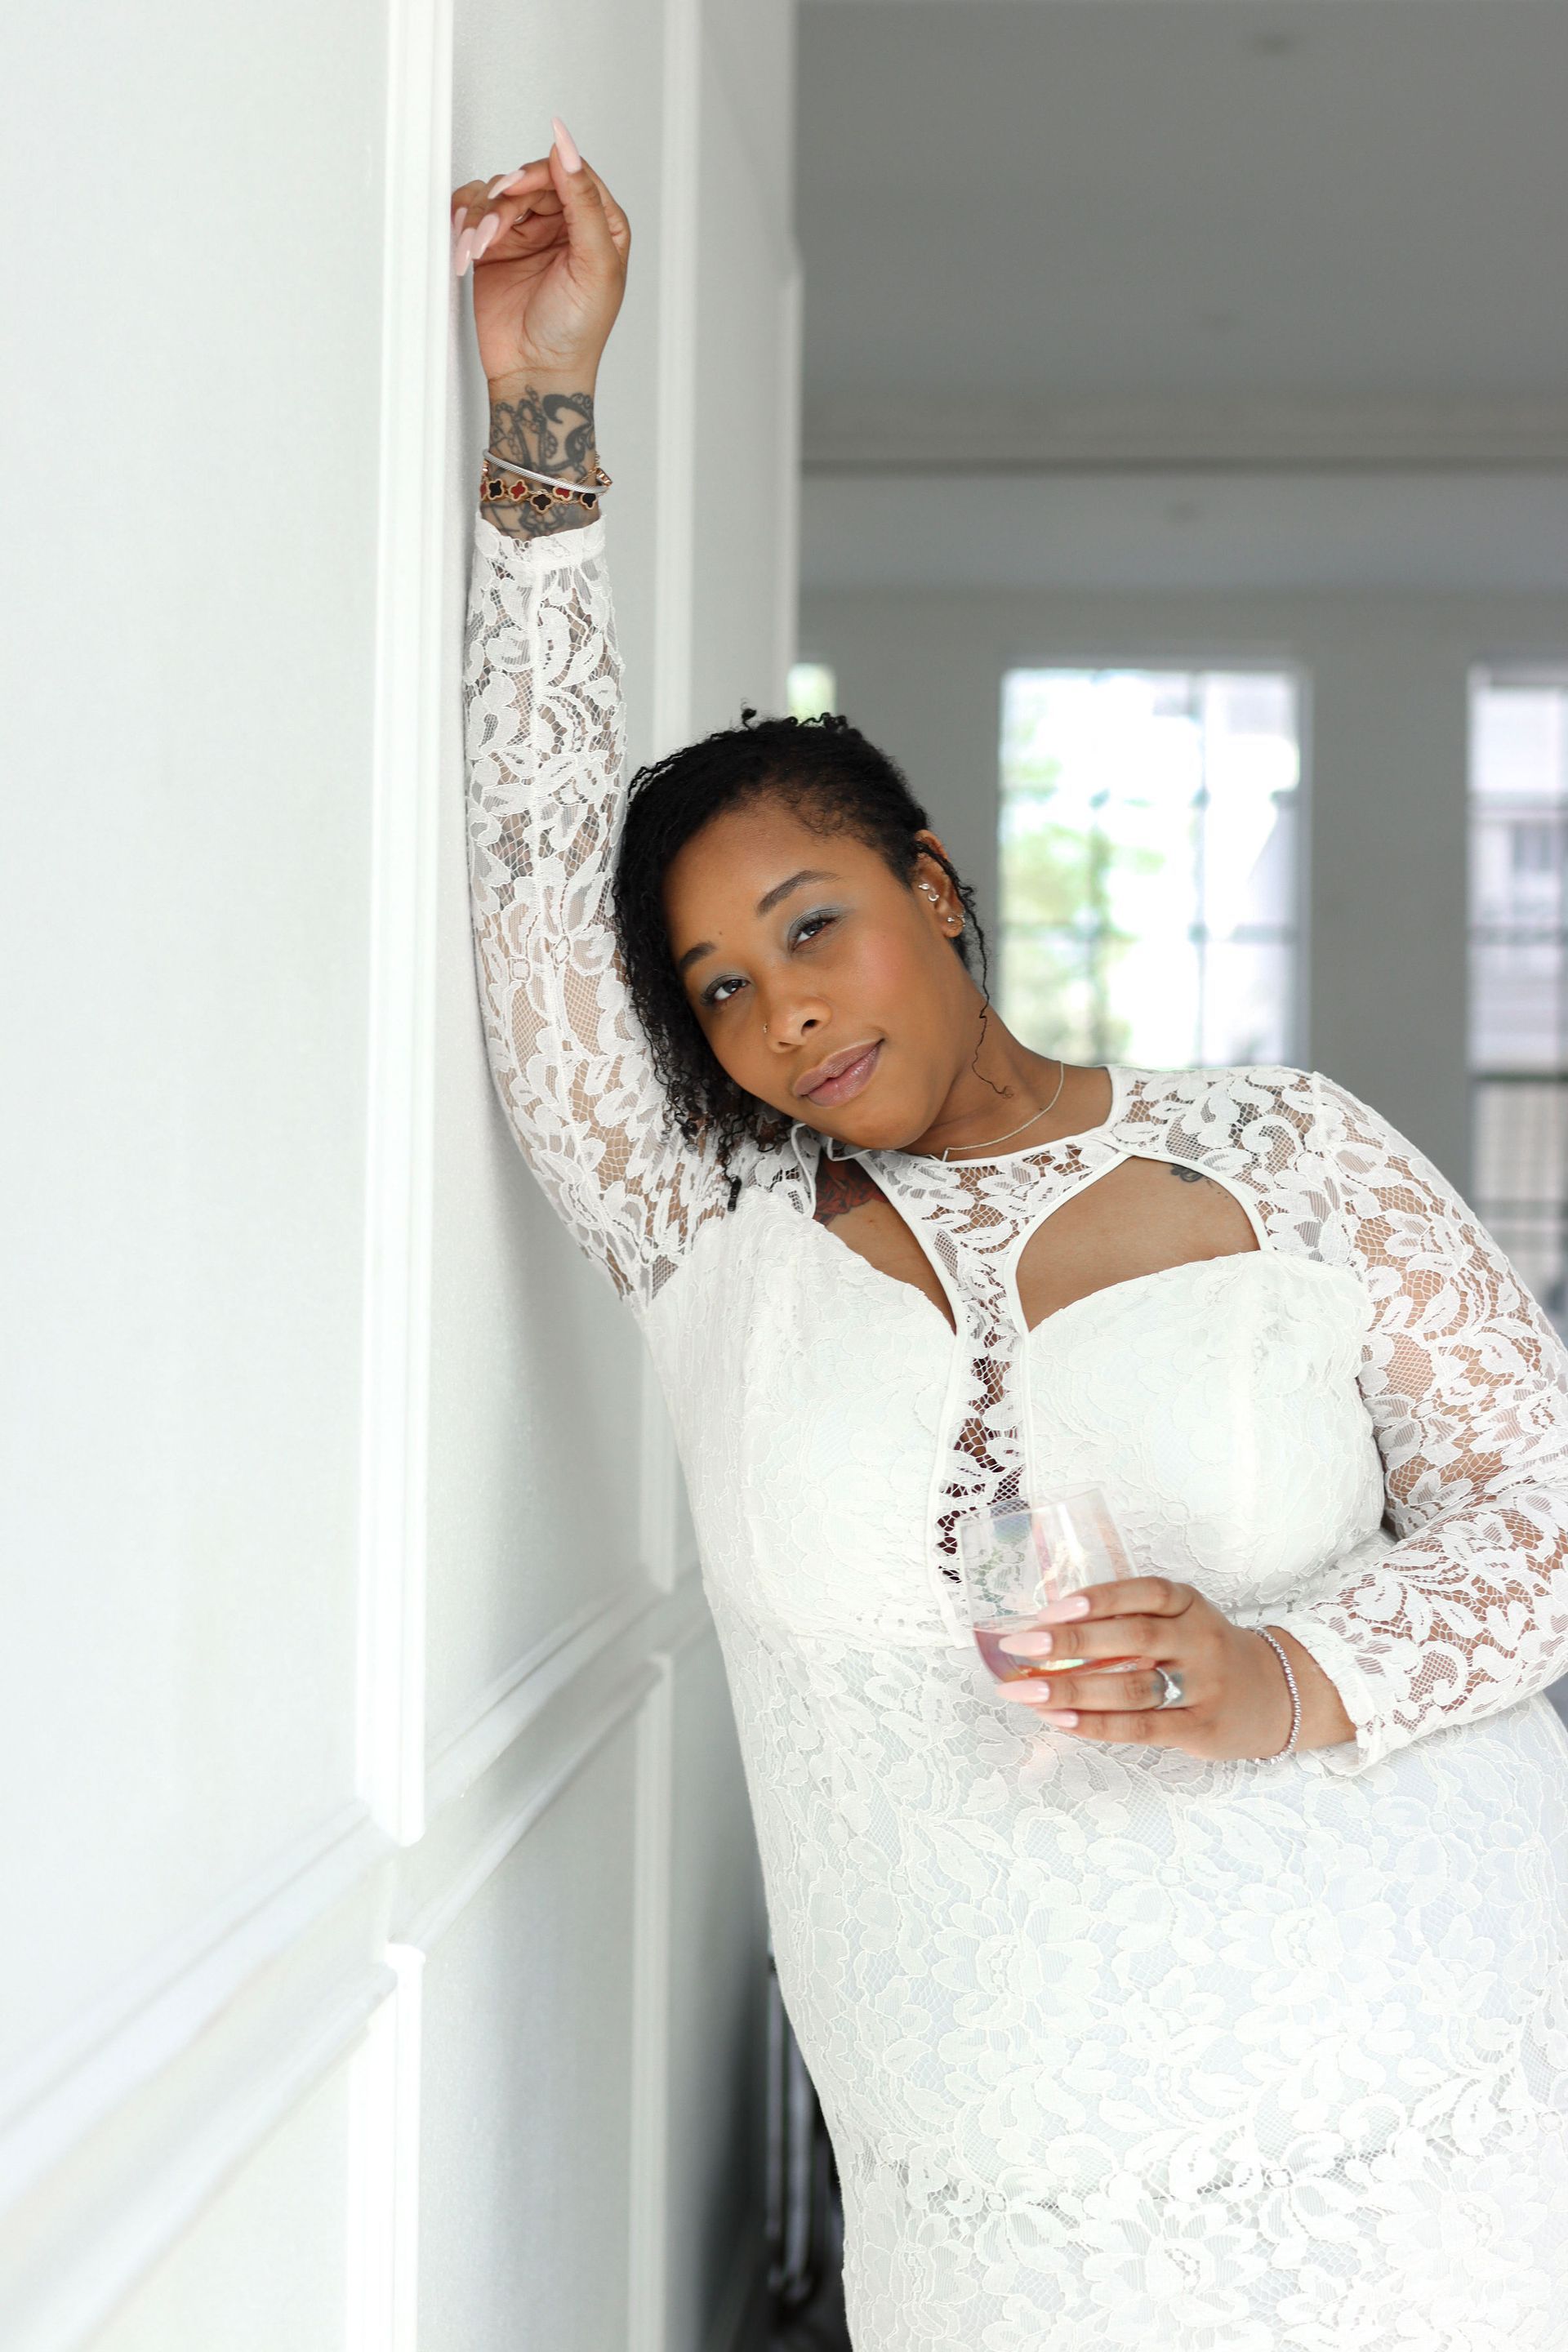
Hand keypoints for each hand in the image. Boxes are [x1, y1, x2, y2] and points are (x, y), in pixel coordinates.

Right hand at [451, 120, 628, 392]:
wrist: (536, 373)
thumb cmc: (576, 332)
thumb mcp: (594, 264)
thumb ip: (584, 202)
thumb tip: (566, 148)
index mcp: (599, 223)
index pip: (569, 173)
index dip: (541, 174)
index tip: (517, 186)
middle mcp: (563, 223)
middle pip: (528, 180)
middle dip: (505, 201)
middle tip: (494, 229)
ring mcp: (527, 234)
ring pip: (497, 195)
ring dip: (482, 218)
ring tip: (480, 250)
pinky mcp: (496, 248)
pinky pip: (474, 214)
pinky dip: (465, 225)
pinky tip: (468, 249)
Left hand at [992, 1577, 1338, 1759]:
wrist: (1276, 1694)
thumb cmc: (1204, 1651)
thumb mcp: (1181, 1619)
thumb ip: (1129, 1619)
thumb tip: (1047, 1627)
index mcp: (1189, 1604)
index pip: (1144, 1592)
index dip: (1097, 1599)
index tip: (1049, 1609)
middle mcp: (1199, 1640)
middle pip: (1133, 1639)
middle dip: (1070, 1642)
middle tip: (1019, 1645)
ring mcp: (1203, 1686)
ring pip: (1132, 1688)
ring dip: (1071, 1690)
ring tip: (1024, 1691)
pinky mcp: (1201, 1728)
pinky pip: (1142, 1727)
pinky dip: (1096, 1725)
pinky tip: (1060, 1720)